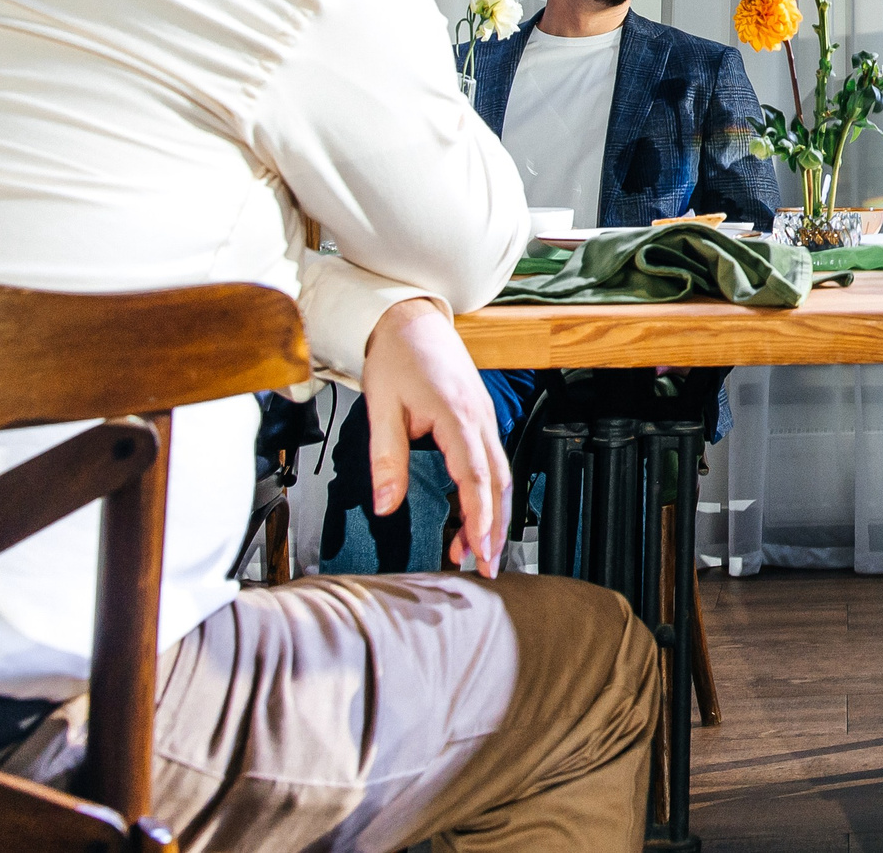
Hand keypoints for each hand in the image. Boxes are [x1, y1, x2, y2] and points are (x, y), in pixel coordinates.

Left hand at [360, 296, 508, 574]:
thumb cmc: (397, 356)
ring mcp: (484, 417)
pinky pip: (492, 463)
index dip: (479, 515)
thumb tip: (385, 505)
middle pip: (499, 481)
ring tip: (480, 552)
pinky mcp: (480, 419)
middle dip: (496, 527)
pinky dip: (489, 495)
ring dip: (495, 515)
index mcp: (456, 413)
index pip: (475, 475)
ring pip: (501, 474)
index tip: (477, 548)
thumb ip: (386, 458)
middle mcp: (478, 417)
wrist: (411, 318)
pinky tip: (475, 518)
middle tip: (487, 565)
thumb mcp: (381, 407)